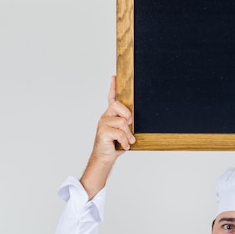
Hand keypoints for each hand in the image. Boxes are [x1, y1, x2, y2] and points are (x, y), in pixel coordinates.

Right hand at [80, 76, 134, 198]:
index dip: (113, 87)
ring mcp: (103, 123)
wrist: (106, 157)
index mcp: (111, 114)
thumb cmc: (115, 144)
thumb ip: (128, 124)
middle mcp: (106, 116)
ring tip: (128, 141)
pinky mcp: (103, 132)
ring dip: (128, 134)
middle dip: (127, 114)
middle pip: (117, 105)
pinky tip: (124, 145)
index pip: (112, 98)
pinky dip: (125, 140)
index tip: (114, 76)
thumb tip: (132, 120)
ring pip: (122, 122)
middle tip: (130, 123)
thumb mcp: (124, 132)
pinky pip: (119, 132)